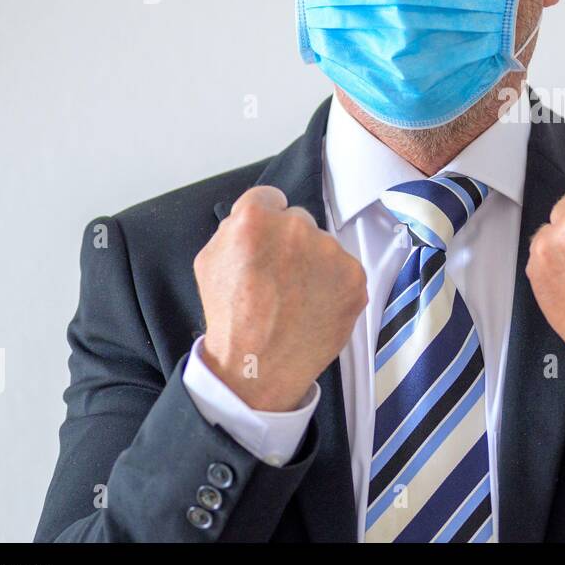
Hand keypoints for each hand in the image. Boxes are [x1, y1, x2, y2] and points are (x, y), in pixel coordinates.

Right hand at [193, 185, 367, 410]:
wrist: (258, 367)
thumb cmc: (230, 318)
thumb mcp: (209, 260)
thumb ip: (234, 228)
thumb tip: (259, 215)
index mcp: (255, 219)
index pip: (270, 198)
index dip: (265, 221)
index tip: (266, 242)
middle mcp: (297, 228)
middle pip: (299, 221)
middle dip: (290, 242)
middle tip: (279, 277)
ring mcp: (330, 252)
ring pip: (324, 247)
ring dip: (314, 264)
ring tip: (295, 298)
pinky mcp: (354, 277)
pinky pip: (344, 270)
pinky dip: (333, 286)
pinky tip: (315, 307)